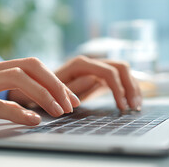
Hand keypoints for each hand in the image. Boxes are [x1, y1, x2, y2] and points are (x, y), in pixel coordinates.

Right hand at [0, 58, 79, 127]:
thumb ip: (0, 91)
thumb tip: (27, 103)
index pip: (32, 65)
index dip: (54, 79)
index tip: (69, 98)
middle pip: (31, 66)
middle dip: (56, 84)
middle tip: (71, 104)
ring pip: (19, 79)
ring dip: (44, 94)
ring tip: (59, 111)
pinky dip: (18, 112)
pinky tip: (32, 121)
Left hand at [9, 56, 141, 110]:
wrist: (33, 87)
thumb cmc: (41, 90)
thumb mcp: (54, 91)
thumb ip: (74, 86)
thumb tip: (94, 80)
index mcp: (80, 63)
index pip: (108, 71)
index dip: (118, 88)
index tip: (122, 107)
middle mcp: (90, 62)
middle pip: (121, 67)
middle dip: (130, 86)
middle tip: (133, 107)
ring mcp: (95, 67)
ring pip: (123, 70)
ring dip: (132, 87)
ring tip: (136, 107)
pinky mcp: (97, 75)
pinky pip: (118, 78)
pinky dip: (127, 89)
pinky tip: (130, 103)